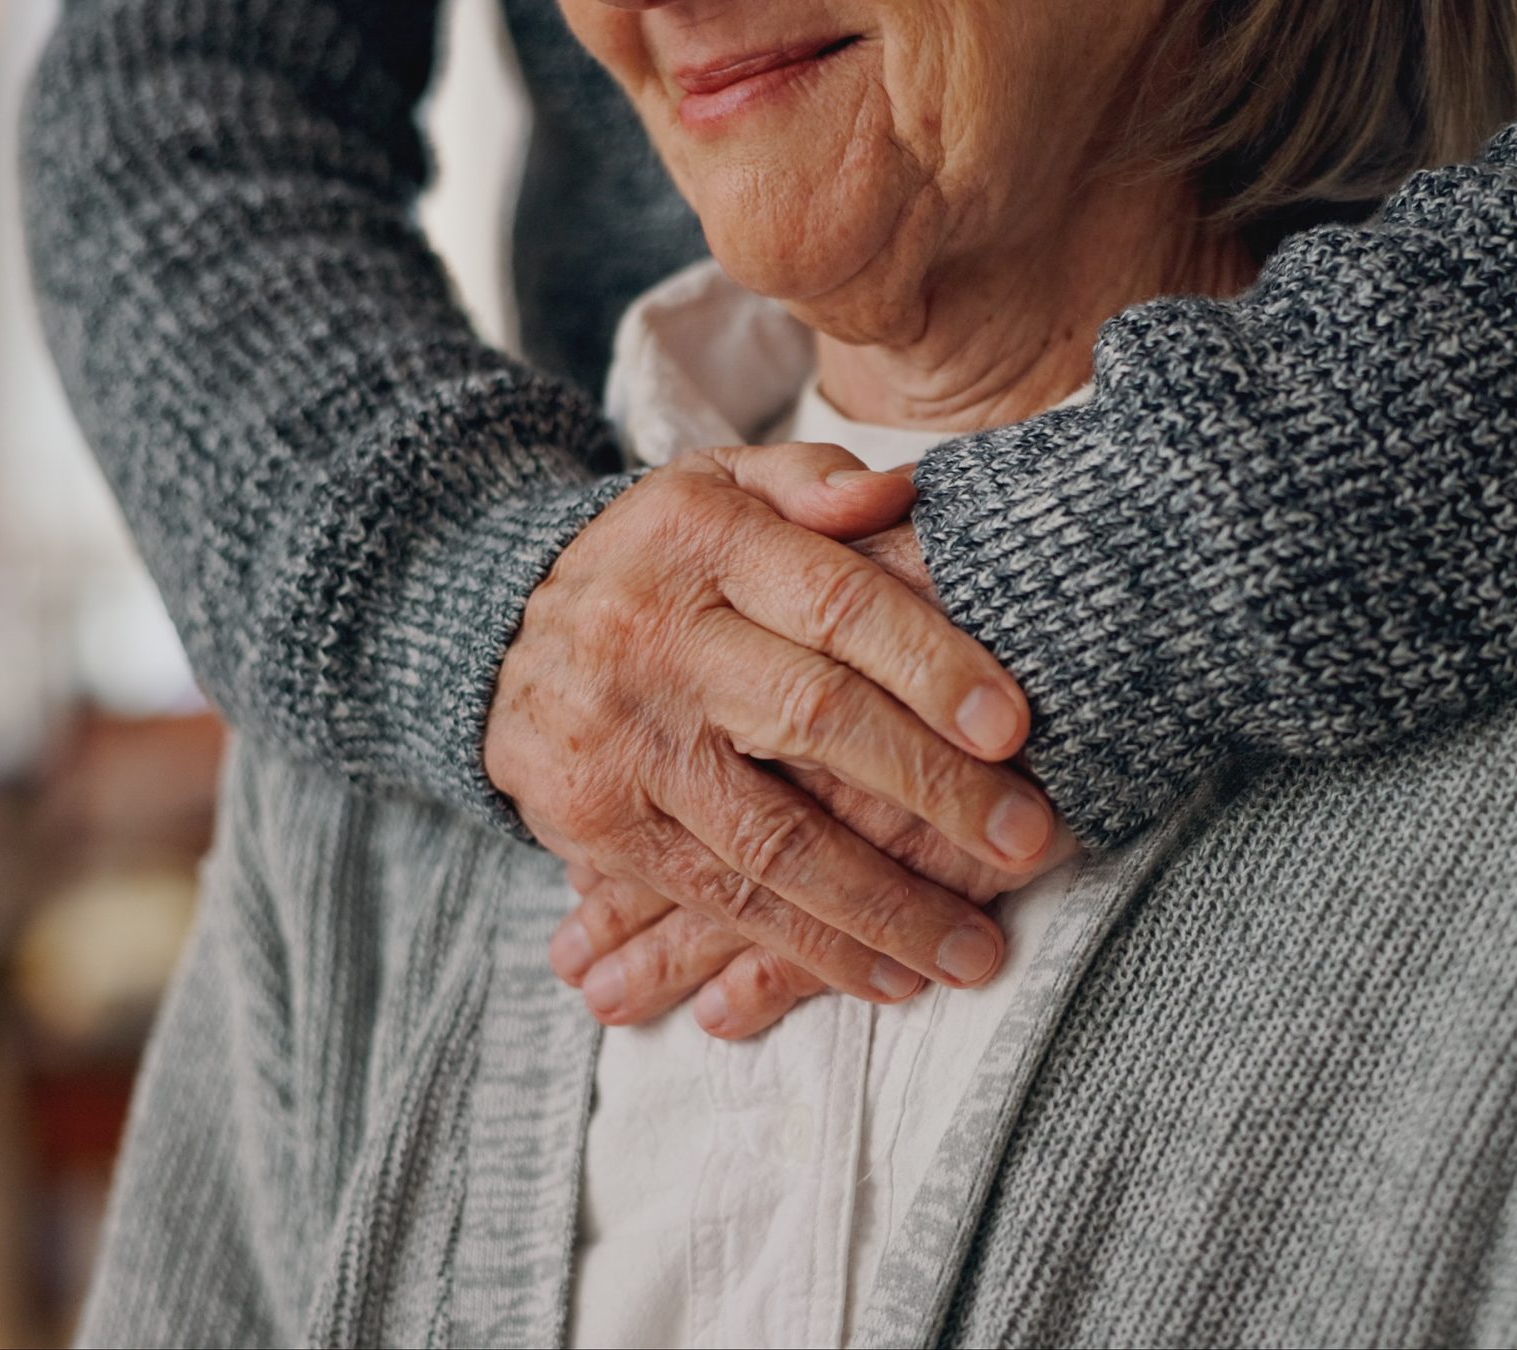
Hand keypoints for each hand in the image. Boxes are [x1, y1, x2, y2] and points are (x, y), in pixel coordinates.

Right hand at [488, 444, 1062, 1010]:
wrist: (489, 627)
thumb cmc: (663, 558)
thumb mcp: (725, 486)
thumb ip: (816, 486)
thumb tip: (902, 493)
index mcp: (704, 539)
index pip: (835, 602)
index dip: (930, 664)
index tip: (1013, 727)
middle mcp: (655, 637)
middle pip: (812, 719)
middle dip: (930, 789)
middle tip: (1028, 842)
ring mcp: (622, 740)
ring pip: (769, 838)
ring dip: (884, 906)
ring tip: (976, 952)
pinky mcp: (598, 826)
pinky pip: (719, 899)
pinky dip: (808, 950)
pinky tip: (888, 978)